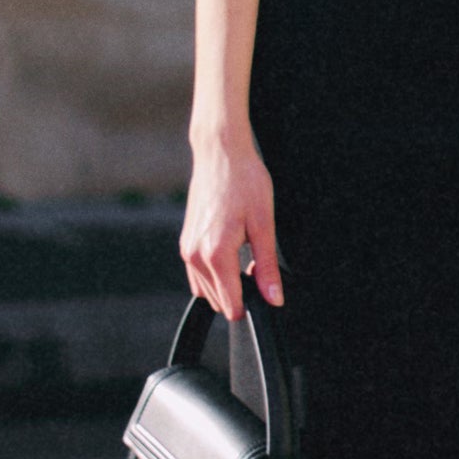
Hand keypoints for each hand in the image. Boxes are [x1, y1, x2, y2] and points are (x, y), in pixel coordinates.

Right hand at [181, 135, 282, 314]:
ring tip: (244, 254)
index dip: (251, 303)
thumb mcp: (264, 225)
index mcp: (216, 254)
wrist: (220, 154)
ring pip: (205, 291)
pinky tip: (230, 252)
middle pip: (217, 301)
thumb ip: (267, 267)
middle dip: (239, 292)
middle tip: (256, 263)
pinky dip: (214, 274)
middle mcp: (195, 256)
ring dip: (226, 284)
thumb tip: (273, 298)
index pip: (230, 304)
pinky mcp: (185, 242)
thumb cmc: (244, 182)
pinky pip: (197, 275)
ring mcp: (187, 250)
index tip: (263, 287)